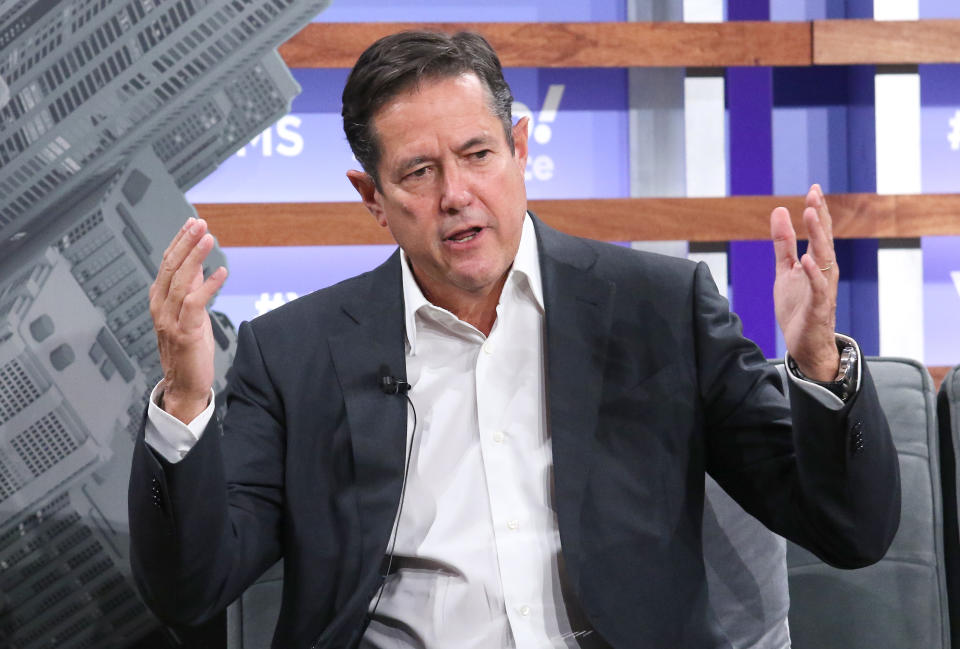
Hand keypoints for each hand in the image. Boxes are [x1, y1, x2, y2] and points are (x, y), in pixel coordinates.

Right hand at [149, 217, 227, 423]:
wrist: (184, 385)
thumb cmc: (188, 350)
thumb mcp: (190, 313)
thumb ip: (192, 290)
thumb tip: (199, 265)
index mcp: (160, 300)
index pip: (167, 263)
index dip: (180, 242)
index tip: (192, 223)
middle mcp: (161, 307)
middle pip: (171, 267)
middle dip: (186, 242)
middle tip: (200, 223)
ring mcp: (170, 320)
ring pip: (181, 281)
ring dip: (196, 257)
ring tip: (209, 239)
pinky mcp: (184, 333)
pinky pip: (195, 303)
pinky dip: (208, 286)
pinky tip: (221, 272)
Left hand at [771, 184, 839, 381]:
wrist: (805, 344)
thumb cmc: (798, 306)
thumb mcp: (785, 270)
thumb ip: (783, 243)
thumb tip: (779, 210)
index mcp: (817, 262)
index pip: (819, 232)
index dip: (817, 210)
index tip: (813, 188)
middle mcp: (824, 272)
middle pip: (824, 239)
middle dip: (819, 217)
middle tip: (814, 194)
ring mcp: (823, 288)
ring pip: (824, 259)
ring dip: (818, 236)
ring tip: (811, 215)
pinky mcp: (818, 306)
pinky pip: (818, 288)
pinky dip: (812, 273)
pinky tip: (805, 259)